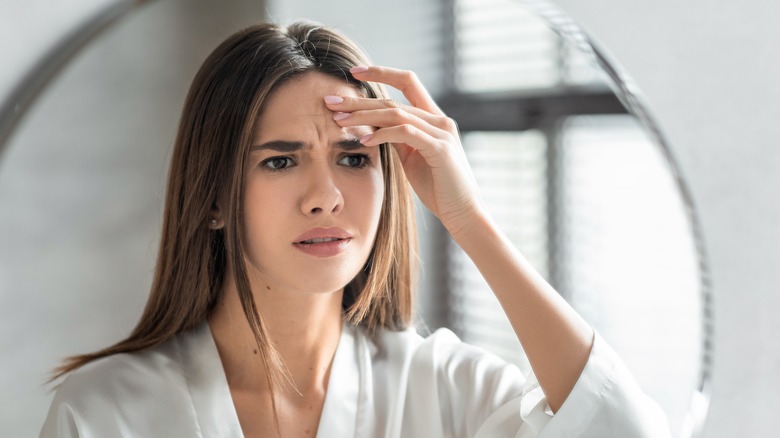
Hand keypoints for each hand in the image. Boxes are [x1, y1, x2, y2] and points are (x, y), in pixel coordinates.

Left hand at [325, 65, 485, 235]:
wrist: (463, 212)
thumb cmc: (438, 188)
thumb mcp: (412, 158)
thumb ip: (397, 139)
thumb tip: (373, 126)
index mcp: (434, 118)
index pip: (407, 82)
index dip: (381, 73)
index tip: (353, 72)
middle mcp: (440, 120)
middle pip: (393, 100)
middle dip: (359, 100)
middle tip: (330, 101)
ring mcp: (442, 132)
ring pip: (396, 114)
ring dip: (364, 116)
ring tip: (339, 120)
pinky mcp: (440, 149)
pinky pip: (406, 133)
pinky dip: (383, 134)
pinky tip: (364, 139)